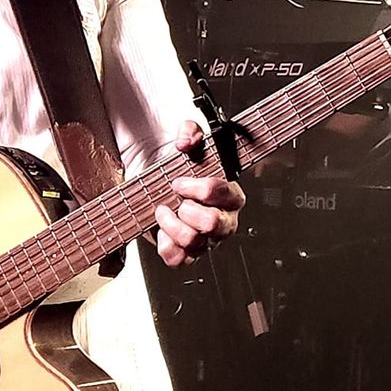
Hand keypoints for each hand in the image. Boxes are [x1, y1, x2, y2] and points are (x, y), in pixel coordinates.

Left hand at [155, 120, 246, 266]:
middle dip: (188, 209)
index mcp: (231, 194)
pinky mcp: (188, 254)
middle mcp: (224, 219)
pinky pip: (179, 260)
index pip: (224, 193)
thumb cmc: (179, 164)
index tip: (179, 181)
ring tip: (163, 211)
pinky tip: (162, 229)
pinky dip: (166, 245)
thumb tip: (186, 141)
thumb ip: (191, 130)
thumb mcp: (188, 139)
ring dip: (171, 224)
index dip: (199, 188)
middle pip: (213, 224)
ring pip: (194, 242)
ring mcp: (207, 240)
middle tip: (175, 197)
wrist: (158, 182)